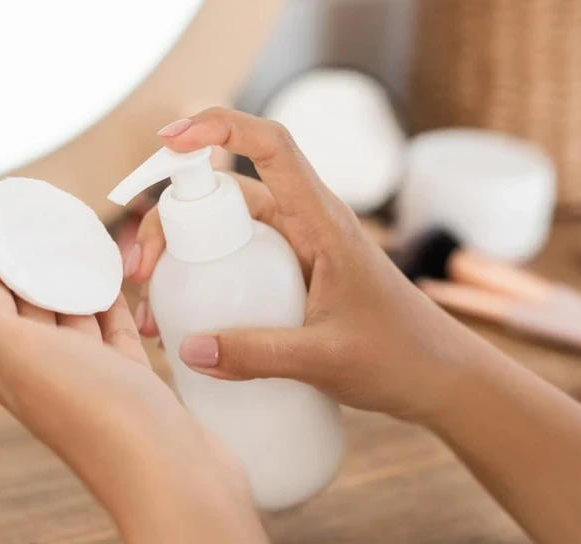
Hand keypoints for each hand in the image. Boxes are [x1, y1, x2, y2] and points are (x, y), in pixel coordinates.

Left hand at [0, 186, 247, 519]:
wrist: (172, 480)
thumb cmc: (97, 416)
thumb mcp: (23, 356)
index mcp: (5, 362)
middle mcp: (40, 368)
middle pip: (24, 295)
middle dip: (24, 248)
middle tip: (36, 202)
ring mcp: (87, 375)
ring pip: (69, 309)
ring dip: (66, 269)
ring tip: (75, 226)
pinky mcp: (127, 379)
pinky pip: (110, 326)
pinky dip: (108, 296)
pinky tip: (112, 271)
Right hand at [125, 108, 480, 424]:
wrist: (437, 378)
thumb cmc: (399, 357)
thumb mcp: (325, 359)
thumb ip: (257, 355)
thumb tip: (187, 349)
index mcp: (323, 221)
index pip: (271, 145)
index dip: (219, 127)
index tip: (170, 140)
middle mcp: (306, 226)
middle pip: (227, 196)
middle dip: (175, 222)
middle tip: (144, 273)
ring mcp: (296, 254)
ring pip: (226, 234)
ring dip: (184, 259)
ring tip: (154, 311)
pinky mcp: (291, 281)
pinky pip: (238, 268)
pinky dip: (205, 285)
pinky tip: (185, 326)